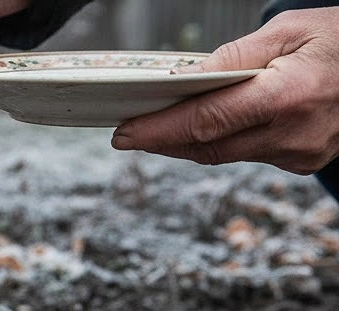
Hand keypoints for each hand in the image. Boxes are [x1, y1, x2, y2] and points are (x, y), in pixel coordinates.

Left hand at [112, 8, 338, 175]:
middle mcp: (295, 134)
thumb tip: (186, 78)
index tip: (125, 133)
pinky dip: (223, 141)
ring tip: (158, 126)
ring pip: (226, 154)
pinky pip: (248, 154)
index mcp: (290, 96)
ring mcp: (301, 154)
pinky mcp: (303, 162)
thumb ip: (236, 57)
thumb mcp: (292, 30)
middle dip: (163, 140)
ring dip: (189, 142)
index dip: (160, 130)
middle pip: (209, 146)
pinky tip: (206, 127)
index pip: (207, 121)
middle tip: (128, 133)